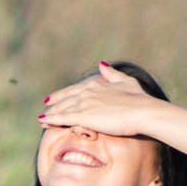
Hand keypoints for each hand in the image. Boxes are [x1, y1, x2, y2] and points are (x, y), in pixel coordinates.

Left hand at [39, 62, 164, 136]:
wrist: (143, 111)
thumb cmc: (139, 99)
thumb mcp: (126, 82)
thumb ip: (112, 74)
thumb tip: (101, 63)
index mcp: (97, 85)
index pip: (75, 90)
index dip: (63, 94)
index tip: (54, 98)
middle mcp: (88, 92)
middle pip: (66, 99)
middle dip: (55, 104)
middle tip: (46, 109)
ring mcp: (85, 103)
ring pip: (62, 109)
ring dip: (51, 114)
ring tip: (43, 119)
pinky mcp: (84, 116)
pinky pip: (63, 118)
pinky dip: (51, 119)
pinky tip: (43, 122)